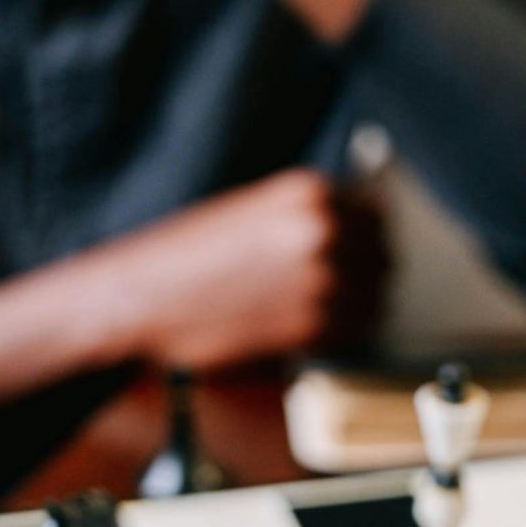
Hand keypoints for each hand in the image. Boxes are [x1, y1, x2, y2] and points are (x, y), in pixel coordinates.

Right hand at [96, 169, 388, 370]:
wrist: (141, 298)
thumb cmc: (186, 255)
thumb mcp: (250, 209)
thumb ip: (304, 215)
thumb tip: (350, 229)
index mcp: (309, 192)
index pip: (377, 212)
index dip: (367, 235)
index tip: (358, 249)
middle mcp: (324, 230)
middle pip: (384, 254)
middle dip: (367, 270)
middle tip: (343, 284)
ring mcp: (323, 279)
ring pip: (377, 297)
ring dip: (359, 306)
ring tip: (323, 310)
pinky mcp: (313, 326)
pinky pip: (354, 332)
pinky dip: (341, 334)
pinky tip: (309, 329)